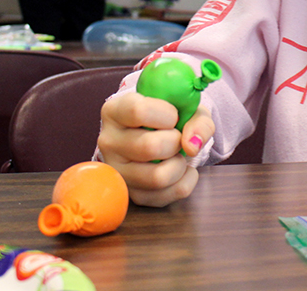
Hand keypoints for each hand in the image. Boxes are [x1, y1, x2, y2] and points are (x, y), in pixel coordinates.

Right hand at [97, 91, 214, 206]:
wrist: (164, 136)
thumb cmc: (172, 117)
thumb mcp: (188, 108)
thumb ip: (197, 120)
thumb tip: (192, 146)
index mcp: (115, 111)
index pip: (138, 111)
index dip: (167, 114)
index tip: (174, 116)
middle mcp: (108, 142)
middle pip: (149, 147)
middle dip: (176, 142)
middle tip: (177, 137)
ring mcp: (117, 171)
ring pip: (157, 177)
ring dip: (179, 165)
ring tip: (178, 155)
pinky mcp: (131, 194)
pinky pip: (164, 196)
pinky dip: (184, 183)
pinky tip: (181, 170)